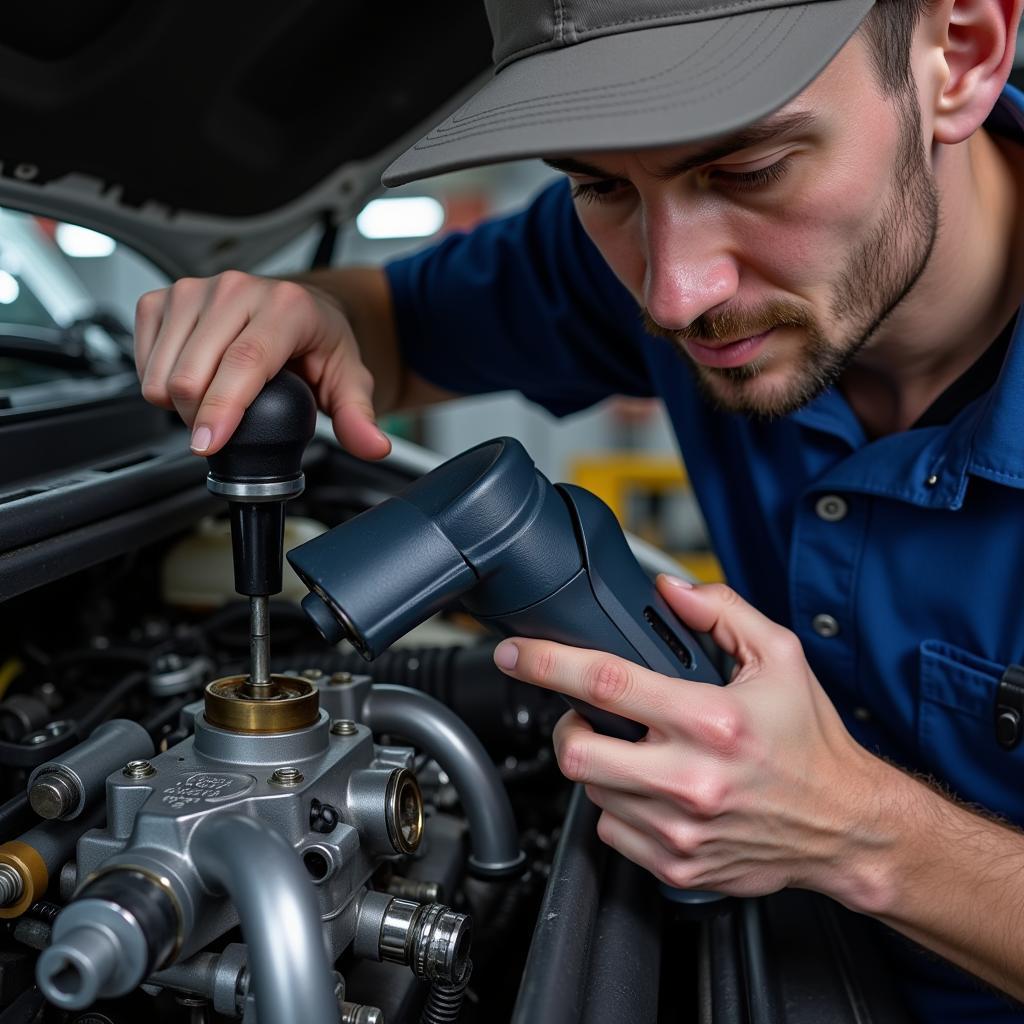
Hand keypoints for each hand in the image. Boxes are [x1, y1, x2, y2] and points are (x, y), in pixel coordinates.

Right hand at [134, 271, 389, 458]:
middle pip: (194, 372)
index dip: (221, 408)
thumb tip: (373, 446)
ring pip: (162, 370)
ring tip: (213, 401)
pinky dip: (159, 381)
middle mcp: (238, 289)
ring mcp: (197, 289)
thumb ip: (359, 417)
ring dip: (179, 403)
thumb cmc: (319, 342)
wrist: (301, 308)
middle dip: (201, 417)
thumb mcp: (349, 379)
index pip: (244, 362)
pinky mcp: (164, 297)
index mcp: (286, 307)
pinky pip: (143, 358)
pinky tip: (190, 379)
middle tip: (226, 428)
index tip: (208, 444)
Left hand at [493, 576, 888, 903]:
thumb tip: (670, 590)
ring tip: (640, 755)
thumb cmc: (811, 743)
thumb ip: (722, 612)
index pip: (606, 682)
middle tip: (586, 717)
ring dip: (601, 767)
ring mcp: (680, 829)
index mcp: (711, 720)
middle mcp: (691, 778)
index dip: (547, 662)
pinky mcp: (676, 864)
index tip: (516, 653)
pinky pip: (612, 830)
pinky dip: (620, 806)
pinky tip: (655, 792)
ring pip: (591, 791)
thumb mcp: (781, 658)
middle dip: (567, 727)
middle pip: (576, 752)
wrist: (846, 826)